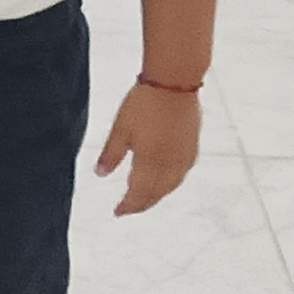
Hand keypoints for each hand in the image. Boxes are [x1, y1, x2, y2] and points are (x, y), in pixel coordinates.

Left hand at [94, 81, 201, 214]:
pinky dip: (172, 183)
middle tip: (130, 209)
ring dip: (158, 196)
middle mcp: (169, 162)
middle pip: (156, 193)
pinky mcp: (193, 144)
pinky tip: (168, 180)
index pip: (138, 193)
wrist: (174, 80)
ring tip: (147, 199)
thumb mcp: (120, 128)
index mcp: (149, 161)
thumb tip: (100, 174)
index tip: (118, 212)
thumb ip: (111, 154)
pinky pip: (183, 172)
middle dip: (142, 204)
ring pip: (171, 185)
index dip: (128, 206)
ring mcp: (184, 154)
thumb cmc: (145, 101)